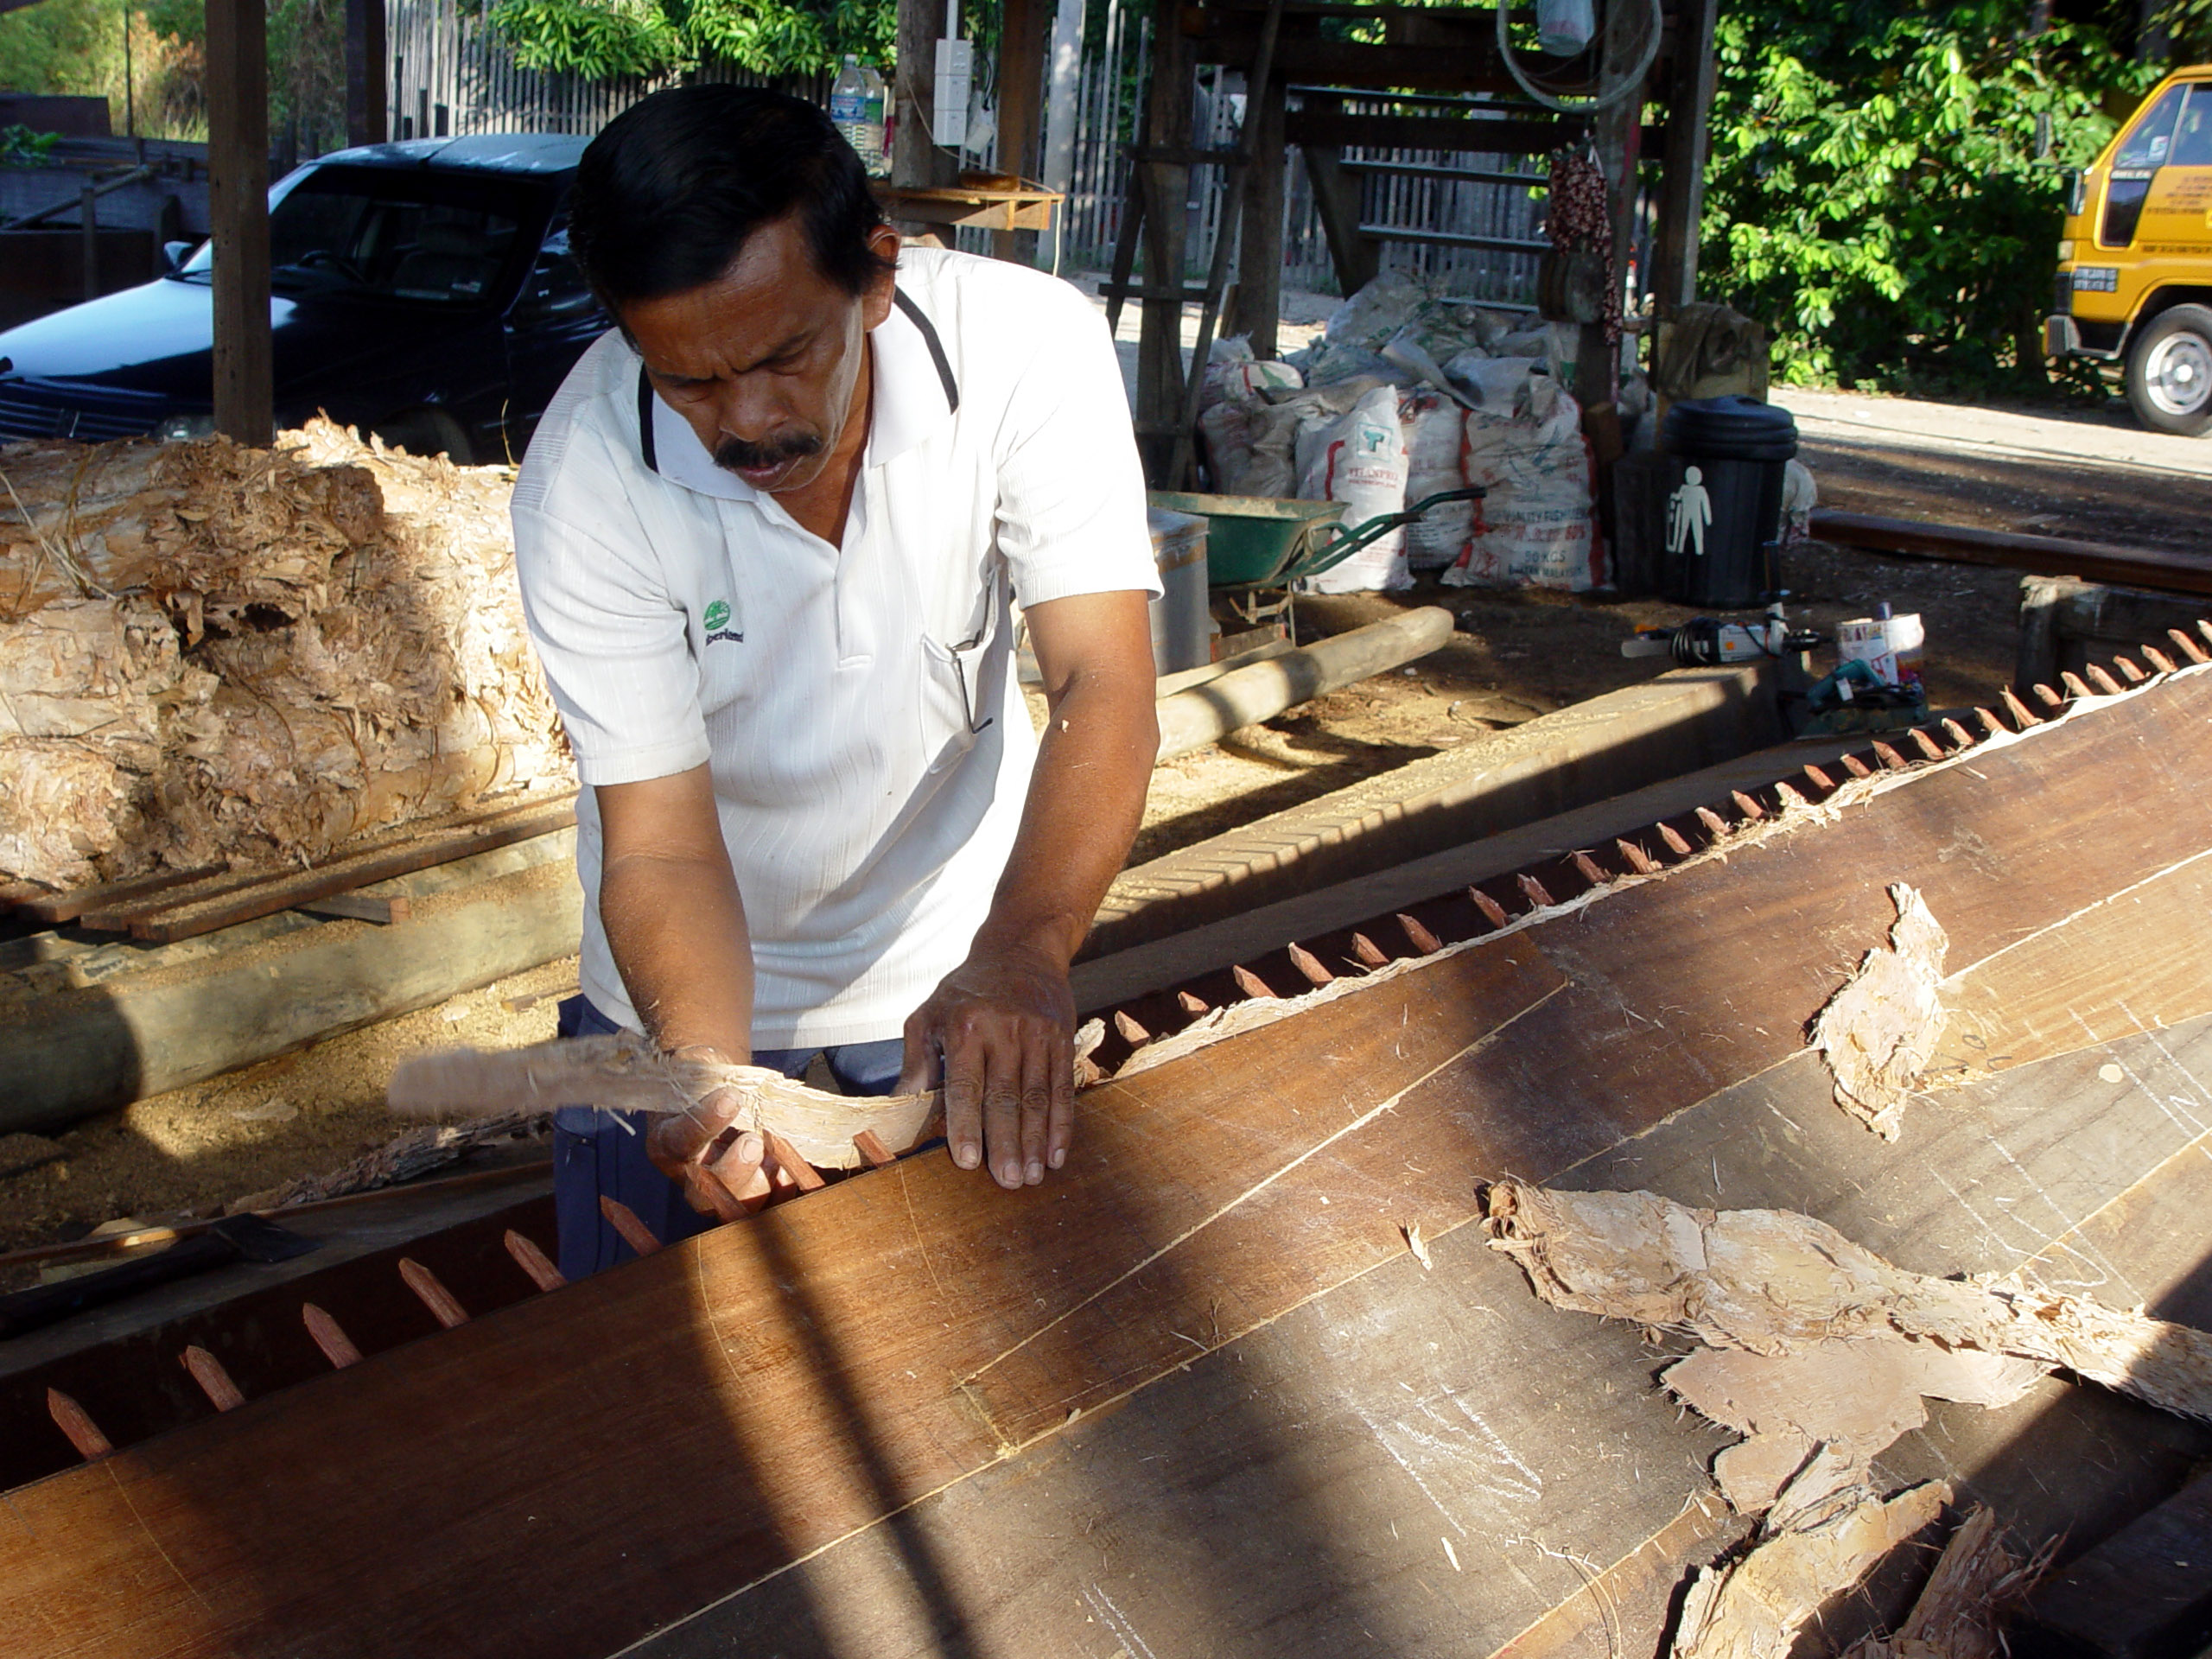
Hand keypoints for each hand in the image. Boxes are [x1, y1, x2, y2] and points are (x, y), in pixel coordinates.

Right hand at [647, 1052, 793, 1217]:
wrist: (716, 1090)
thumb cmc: (706, 1079)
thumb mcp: (698, 1070)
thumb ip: (707, 1077)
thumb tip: (730, 1084)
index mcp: (667, 1141)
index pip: (679, 1141)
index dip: (704, 1123)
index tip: (730, 1098)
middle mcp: (689, 1174)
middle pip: (703, 1194)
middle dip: (733, 1172)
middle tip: (753, 1142)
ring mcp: (720, 1189)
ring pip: (737, 1205)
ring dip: (762, 1181)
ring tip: (775, 1152)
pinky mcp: (749, 1193)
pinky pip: (767, 1204)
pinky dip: (782, 1188)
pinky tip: (789, 1165)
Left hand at [900, 941, 1075, 1188]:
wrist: (1021, 951)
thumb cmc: (965, 992)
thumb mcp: (929, 1015)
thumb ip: (917, 1063)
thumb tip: (899, 1107)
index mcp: (965, 1026)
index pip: (966, 1084)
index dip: (967, 1124)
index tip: (968, 1160)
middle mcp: (1004, 1029)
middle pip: (1005, 1096)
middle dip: (1006, 1143)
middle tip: (1008, 1181)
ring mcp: (1037, 1034)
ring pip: (1037, 1097)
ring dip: (1036, 1141)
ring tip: (1032, 1176)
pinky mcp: (1062, 1038)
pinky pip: (1062, 1088)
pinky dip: (1062, 1124)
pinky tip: (1057, 1153)